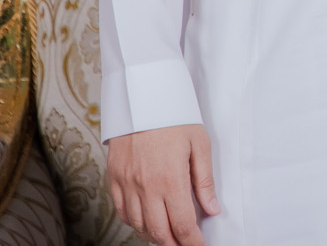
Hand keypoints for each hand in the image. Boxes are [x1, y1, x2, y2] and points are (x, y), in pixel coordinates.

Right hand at [107, 124, 220, 245]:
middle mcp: (146, 186)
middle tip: (185, 244)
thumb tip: (212, 209)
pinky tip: (145, 222)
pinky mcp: (114, 178)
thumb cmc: (174, 117)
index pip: (183, 224)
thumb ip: (204, 180)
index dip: (193, 242)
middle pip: (159, 232)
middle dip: (174, 244)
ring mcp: (127, 184)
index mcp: (170, 179)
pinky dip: (134, 223)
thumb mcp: (199, 144)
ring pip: (138, 225)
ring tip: (168, 236)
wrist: (142, 96)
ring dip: (154, 236)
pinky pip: (121, 211)